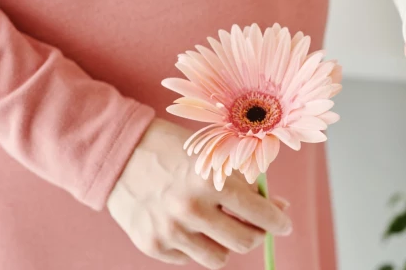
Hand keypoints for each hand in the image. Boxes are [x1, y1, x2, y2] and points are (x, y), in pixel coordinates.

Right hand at [107, 119, 291, 268]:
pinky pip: (189, 259)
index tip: (285, 224)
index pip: (260, 214)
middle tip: (255, 223)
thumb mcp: (213, 155)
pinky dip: (196, 245)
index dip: (279, 221)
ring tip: (220, 224)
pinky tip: (190, 224)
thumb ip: (245, 182)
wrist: (121, 151)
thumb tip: (277, 207)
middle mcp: (192, 210)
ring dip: (226, 243)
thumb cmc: (173, 148)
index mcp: (211, 181)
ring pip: (219, 258)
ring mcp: (170, 231)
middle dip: (256, 233)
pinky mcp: (152, 245)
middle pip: (244, 242)